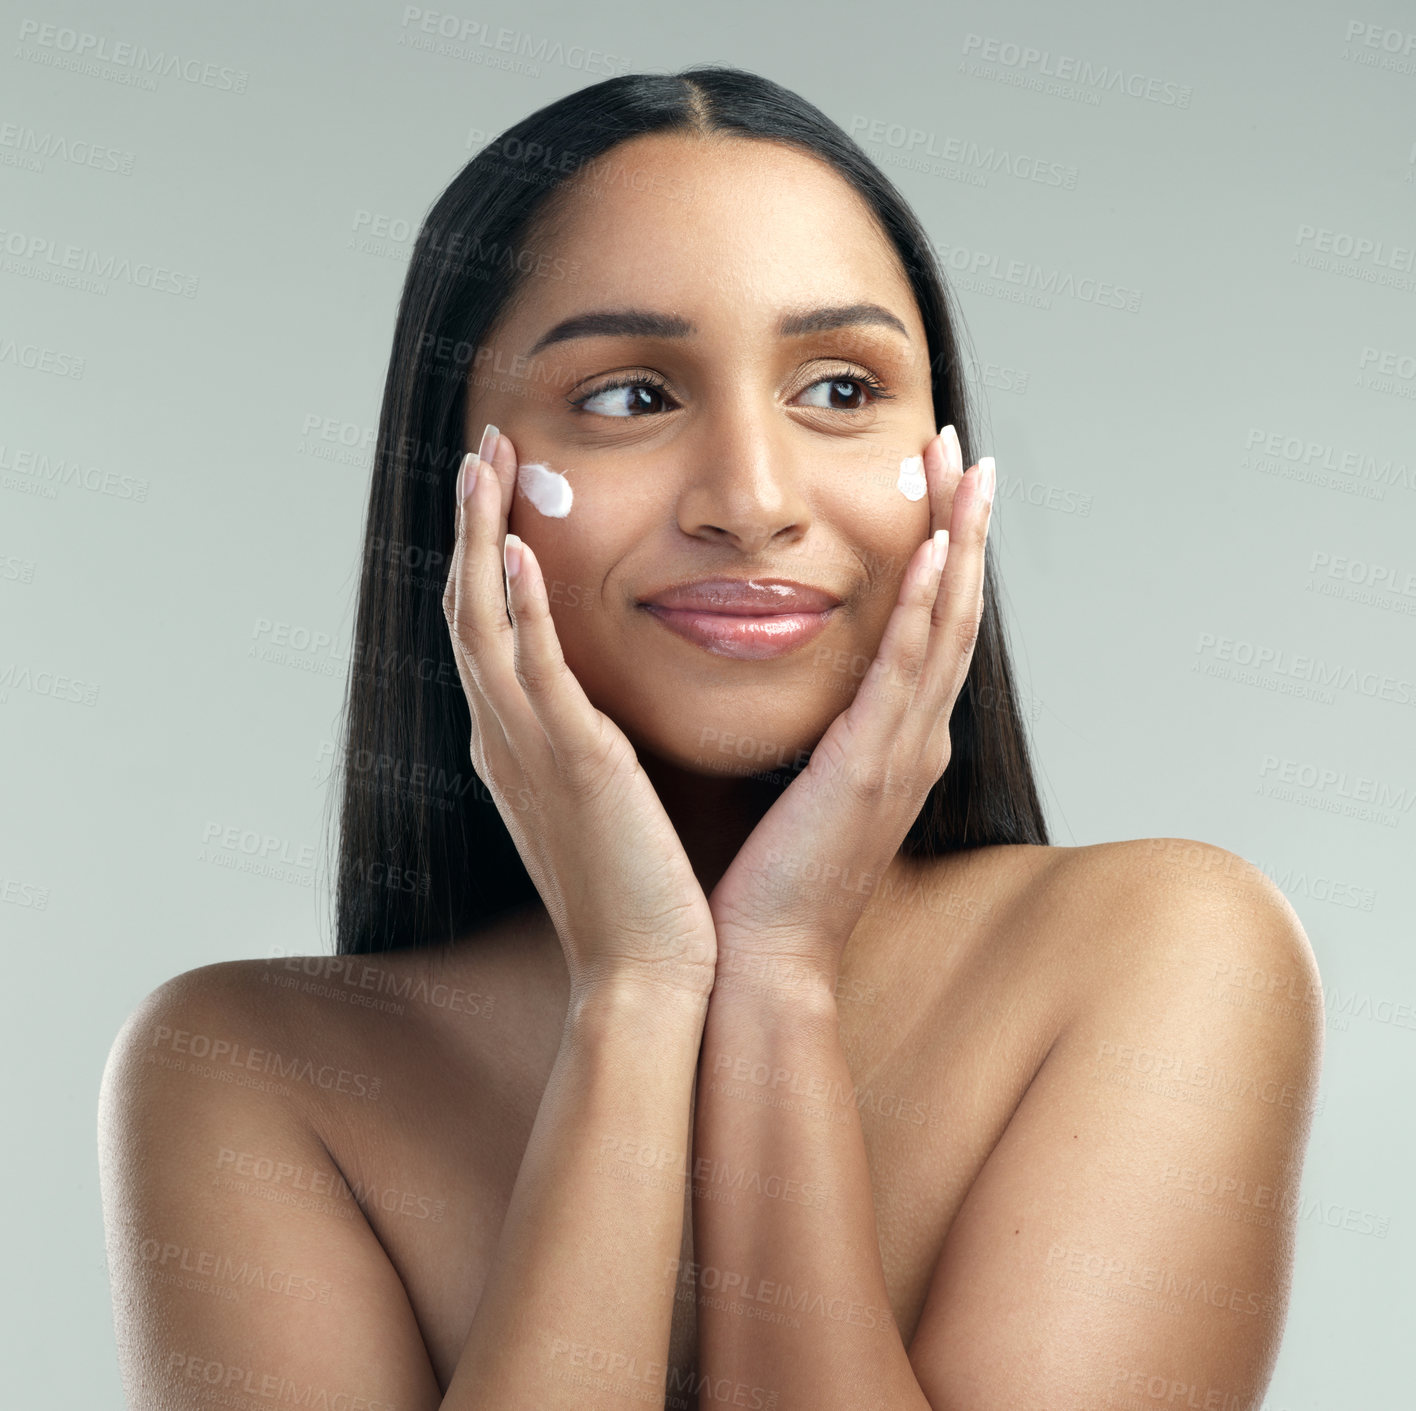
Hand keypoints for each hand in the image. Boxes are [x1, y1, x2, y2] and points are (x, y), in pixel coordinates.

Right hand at [442, 424, 718, 1000]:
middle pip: (469, 608)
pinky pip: (536, 673)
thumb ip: (585, 746)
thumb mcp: (600, 803)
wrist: (643, 974)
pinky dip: (521, 609)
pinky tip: (520, 554)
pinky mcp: (575, 766)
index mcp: (516, 745)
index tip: (500, 492)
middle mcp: (506, 739)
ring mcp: (530, 751)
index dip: (484, 556)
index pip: (486, 630)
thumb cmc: (633, 893)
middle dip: (472, 524)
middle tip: (484, 449)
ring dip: (483, 539)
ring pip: (485, 623)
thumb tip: (595, 709)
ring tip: (488, 464)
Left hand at [704, 425, 993, 982]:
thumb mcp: (807, 790)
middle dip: (962, 528)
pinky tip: (936, 552)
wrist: (765, 957)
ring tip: (964, 472)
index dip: (943, 555)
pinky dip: (926, 609)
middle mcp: (916, 739)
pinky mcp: (870, 766)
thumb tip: (809, 696)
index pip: (930, 629)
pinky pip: (905, 672)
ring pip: (945, 627)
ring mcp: (902, 752)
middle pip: (953, 612)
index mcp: (898, 742)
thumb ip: (822, 735)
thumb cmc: (774, 879)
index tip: (937, 490)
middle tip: (964, 454)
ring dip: (958, 544)